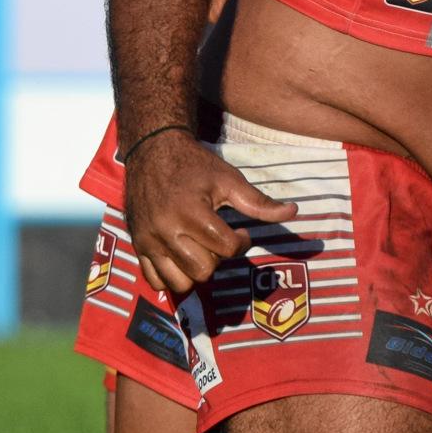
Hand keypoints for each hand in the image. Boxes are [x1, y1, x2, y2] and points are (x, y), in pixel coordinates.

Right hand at [125, 131, 296, 298]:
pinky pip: (155, 281)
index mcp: (192, 212)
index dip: (241, 242)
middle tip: (219, 241)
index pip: (226, 248)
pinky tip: (182, 259)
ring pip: (180, 281)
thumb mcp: (228, 178)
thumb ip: (258, 201)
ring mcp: (149, 241)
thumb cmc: (194, 165)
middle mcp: (167, 230)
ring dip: (196, 271)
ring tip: (201, 251)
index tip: (240, 232)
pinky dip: (171, 277)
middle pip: (204, 270)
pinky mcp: (138, 245)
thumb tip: (293, 211)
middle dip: (219, 258)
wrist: (152, 150)